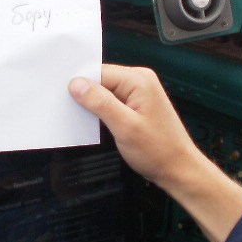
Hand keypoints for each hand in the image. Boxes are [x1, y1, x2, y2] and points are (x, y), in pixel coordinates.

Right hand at [68, 64, 204, 189]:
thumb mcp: (124, 127)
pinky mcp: (136, 106)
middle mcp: (140, 81)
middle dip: (85, 94)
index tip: (63, 96)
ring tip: (82, 119)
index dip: (80, 84)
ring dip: (93, 105)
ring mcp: (139, 94)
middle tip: (69, 110)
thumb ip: (100, 103)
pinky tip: (95, 124)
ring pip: (105, 92)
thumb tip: (77, 84)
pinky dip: (102, 112)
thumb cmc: (158, 151)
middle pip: (101, 80)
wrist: (178, 170)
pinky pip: (112, 102)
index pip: (99, 72)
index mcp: (139, 80)